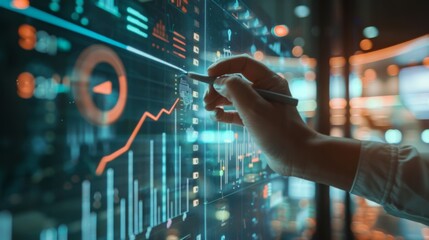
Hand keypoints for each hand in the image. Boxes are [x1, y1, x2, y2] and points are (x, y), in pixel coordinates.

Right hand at [204, 55, 317, 176]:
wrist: (297, 157)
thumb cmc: (279, 132)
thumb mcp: (254, 109)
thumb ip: (235, 90)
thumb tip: (219, 81)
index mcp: (269, 81)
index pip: (243, 64)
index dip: (224, 66)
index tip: (208, 75)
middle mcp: (265, 90)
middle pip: (235, 80)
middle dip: (218, 86)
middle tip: (206, 99)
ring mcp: (260, 105)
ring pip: (234, 96)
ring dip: (219, 99)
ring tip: (208, 108)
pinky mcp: (256, 120)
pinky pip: (236, 111)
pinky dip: (225, 113)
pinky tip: (217, 117)